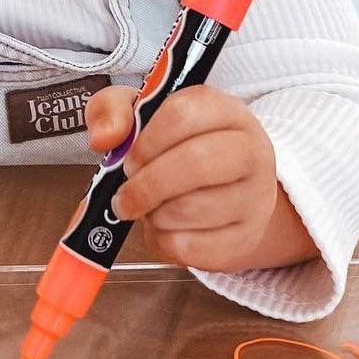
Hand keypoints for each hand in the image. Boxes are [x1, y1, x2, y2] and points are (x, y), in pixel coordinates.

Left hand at [84, 84, 279, 271]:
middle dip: (147, 184)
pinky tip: (166, 229)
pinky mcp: (244, 238)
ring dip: (155, 214)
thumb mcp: (143, 117)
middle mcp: (251, 150)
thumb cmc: (180, 152)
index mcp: (226, 111)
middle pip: (196, 162)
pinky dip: (165, 242)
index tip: (129, 159)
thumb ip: (113, 111)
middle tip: (126, 195)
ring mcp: (255, 197)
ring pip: (192, 209)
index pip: (184, 113)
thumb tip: (104, 137)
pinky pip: (192, 247)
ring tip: (151, 209)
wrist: (226, 195)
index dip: (146, 140)